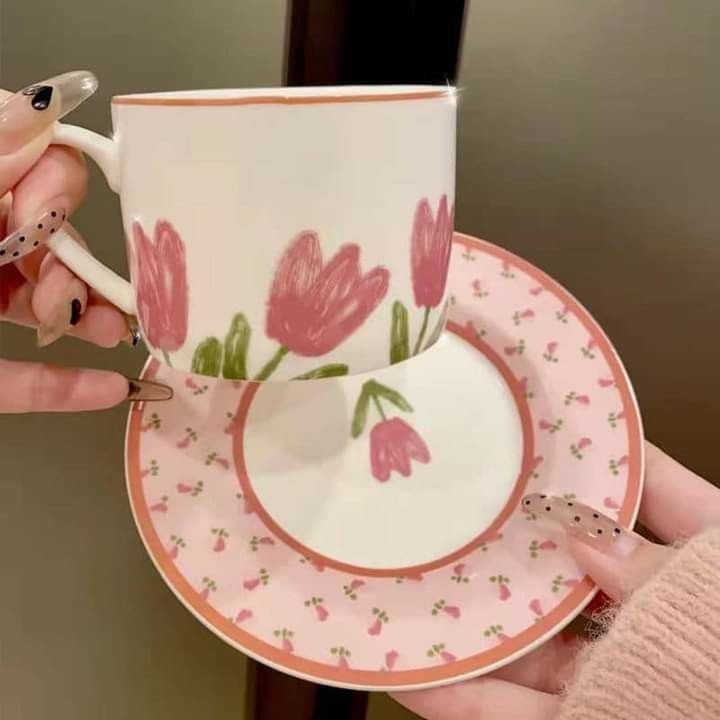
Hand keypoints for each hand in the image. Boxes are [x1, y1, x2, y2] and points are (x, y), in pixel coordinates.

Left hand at [0, 71, 166, 411]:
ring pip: (42, 309)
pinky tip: (112, 390)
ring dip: (88, 323)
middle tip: (64, 296)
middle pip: (51, 242)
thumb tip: (44, 98)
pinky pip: (20, 382)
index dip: (54, 189)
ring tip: (111, 335)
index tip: (43, 217)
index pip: (34, 168)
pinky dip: (65, 387)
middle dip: (77, 268)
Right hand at [391, 443, 719, 718]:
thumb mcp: (717, 603)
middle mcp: (650, 614)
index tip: (535, 424)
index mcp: (703, 565)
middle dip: (510, 537)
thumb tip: (579, 534)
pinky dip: (466, 699)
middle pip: (565, 562)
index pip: (643, 488)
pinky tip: (418, 677)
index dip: (592, 454)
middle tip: (453, 502)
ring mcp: (613, 671)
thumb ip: (656, 573)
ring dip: (469, 621)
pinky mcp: (586, 719)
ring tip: (411, 585)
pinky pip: (514, 713)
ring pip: (529, 639)